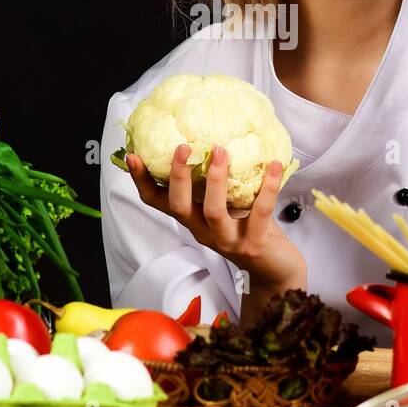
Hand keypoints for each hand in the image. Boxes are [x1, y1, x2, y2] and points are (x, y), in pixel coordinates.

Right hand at [126, 144, 306, 290]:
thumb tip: (214, 136)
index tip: (133, 156)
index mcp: (193, 219)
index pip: (158, 202)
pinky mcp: (253, 245)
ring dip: (216, 180)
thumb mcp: (228, 204)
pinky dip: (267, 187)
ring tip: (221, 151)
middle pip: (180, 207)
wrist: (275, 270)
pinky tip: (273, 165)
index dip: (142, 181)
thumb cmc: (250, 229)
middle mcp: (204, 231)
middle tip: (183, 147)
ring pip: (214, 212)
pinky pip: (259, 212)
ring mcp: (227, 240)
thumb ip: (218, 181)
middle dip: (178, 176)